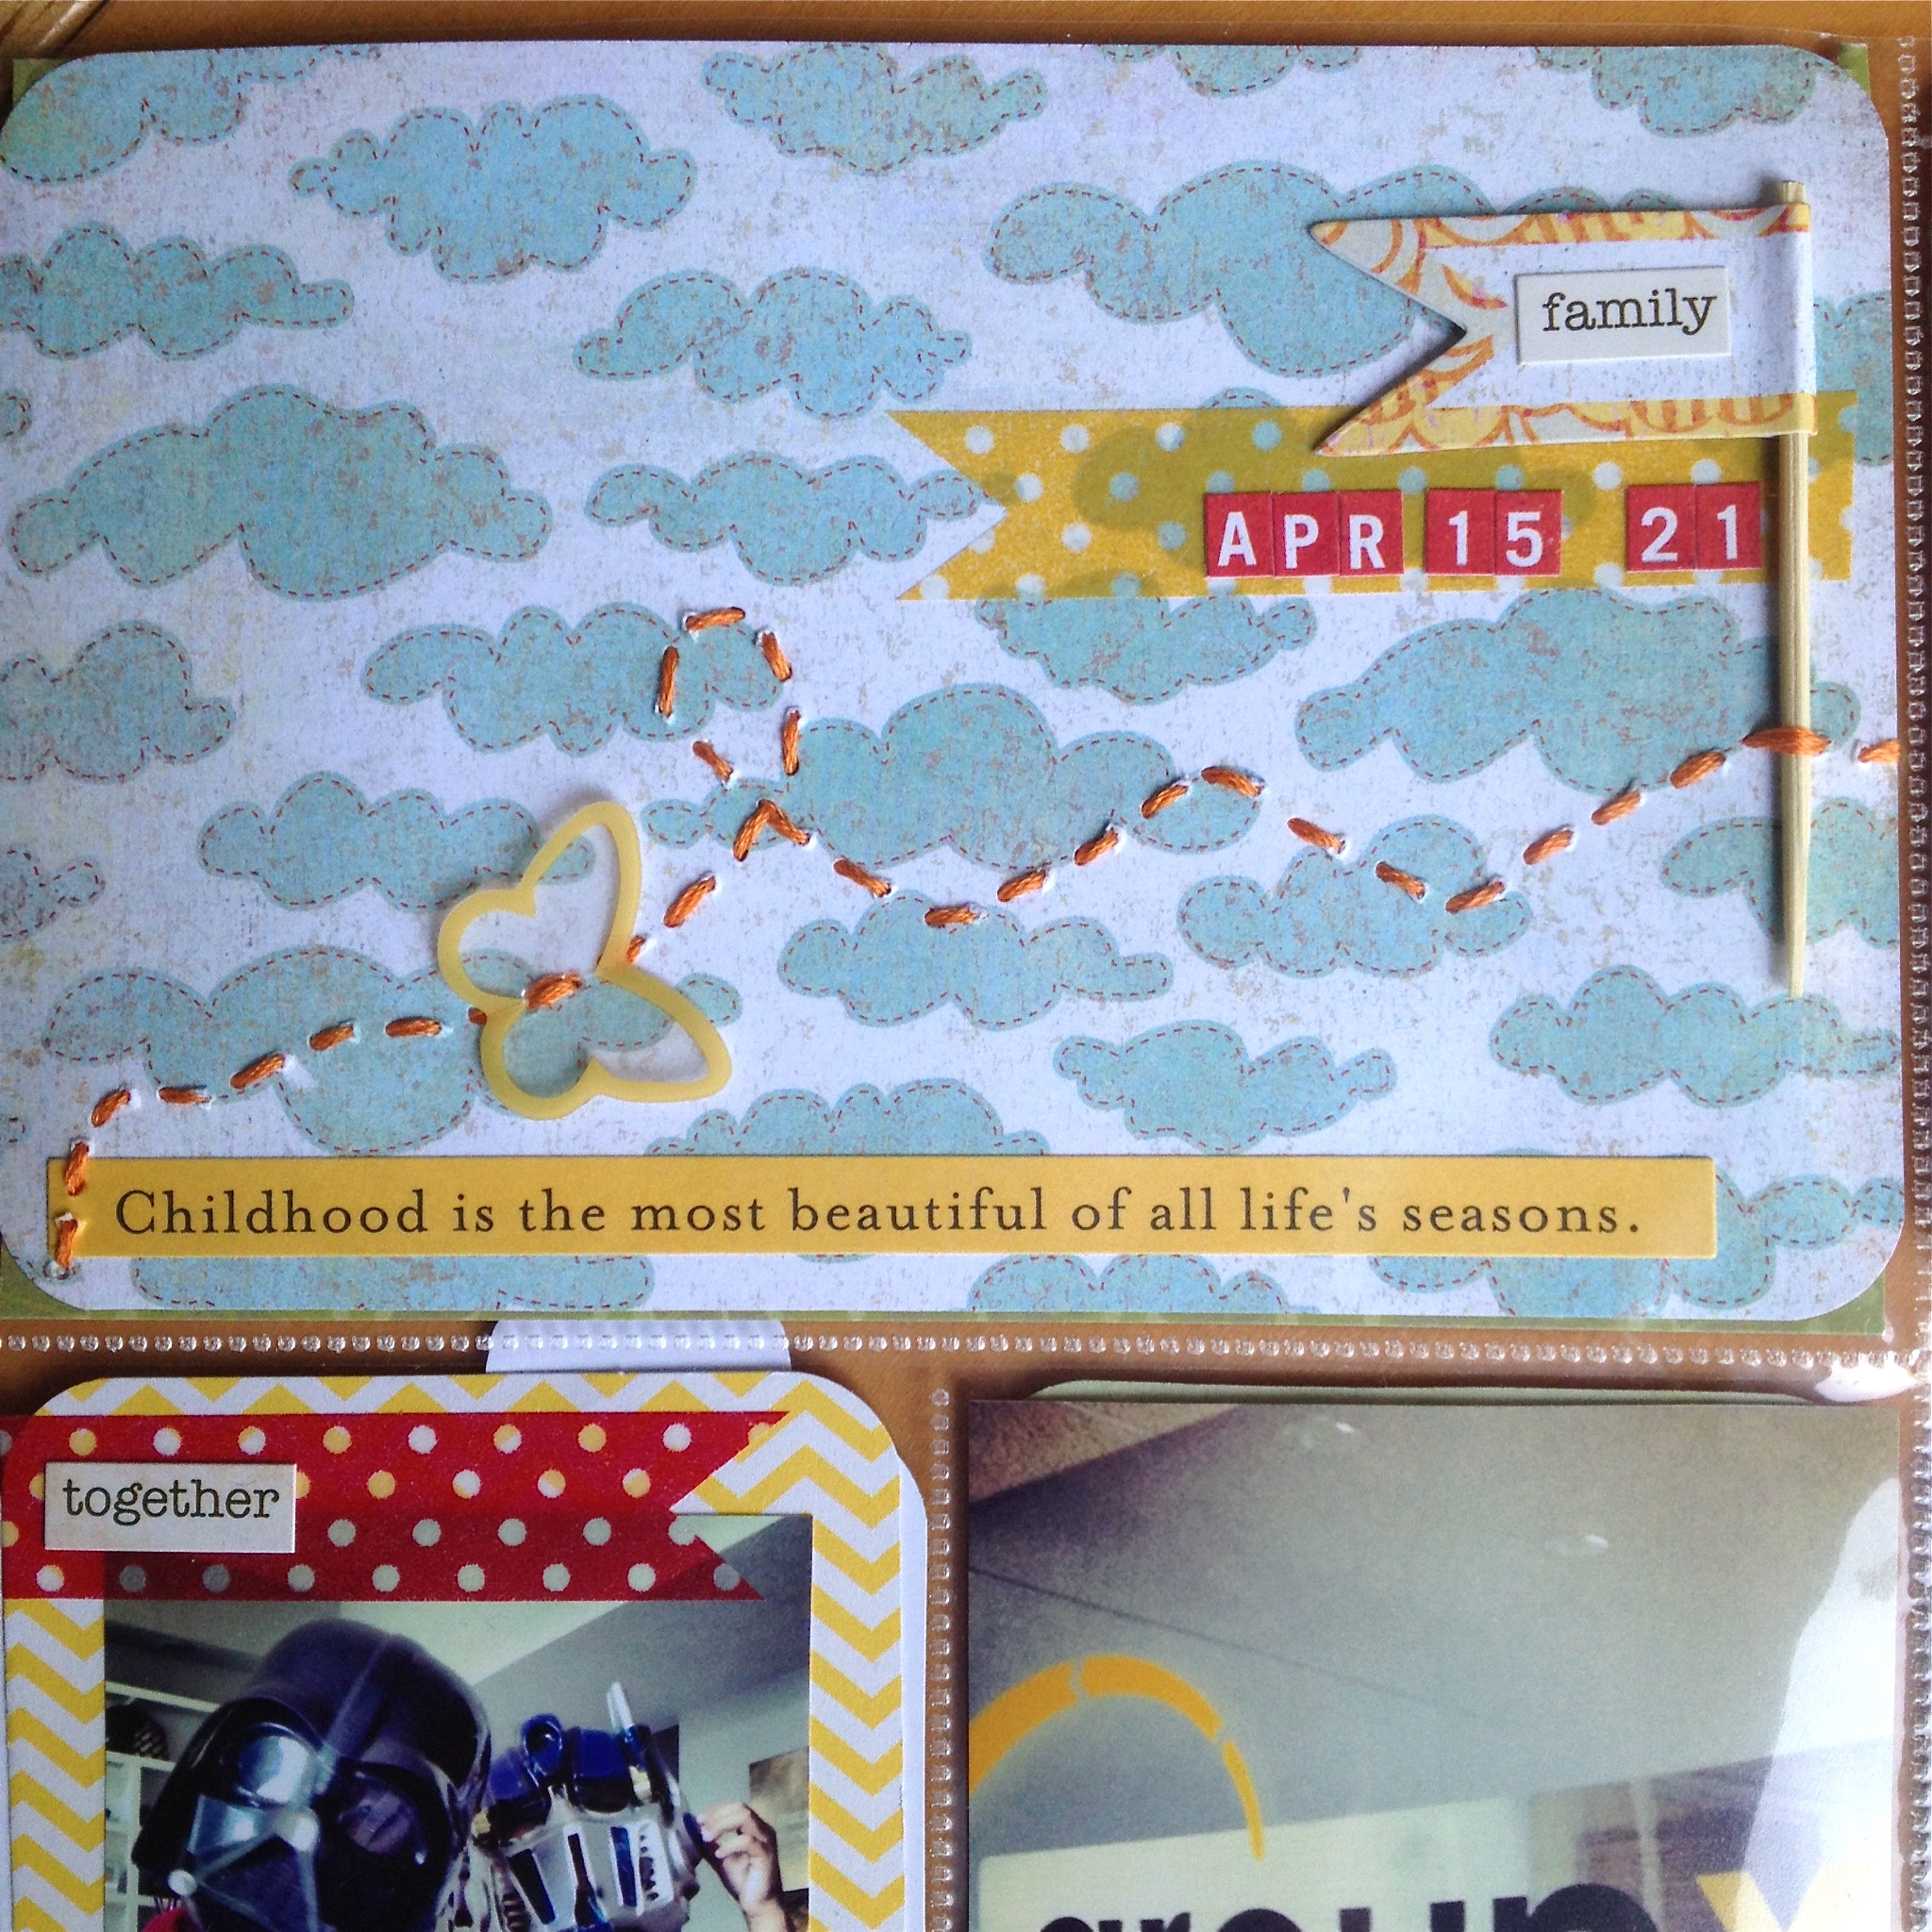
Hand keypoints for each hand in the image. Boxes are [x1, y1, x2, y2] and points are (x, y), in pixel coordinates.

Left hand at [697, 1802, 786, 1931]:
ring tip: (707, 1838)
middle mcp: (763, 1829)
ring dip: (722, 1825)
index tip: (699, 1819)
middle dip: (718, 1815)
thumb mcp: (722, 1859)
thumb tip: (695, 1831)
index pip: (735, 1807)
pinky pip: (747, 1841)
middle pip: (740, 1808)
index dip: (716, 1810)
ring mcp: (766, 1840)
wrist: (759, 1904)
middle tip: (701, 1828)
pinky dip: (730, 1845)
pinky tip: (719, 1854)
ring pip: (745, 1818)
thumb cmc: (743, 1880)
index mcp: (754, 1827)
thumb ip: (711, 1845)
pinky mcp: (765, 1854)